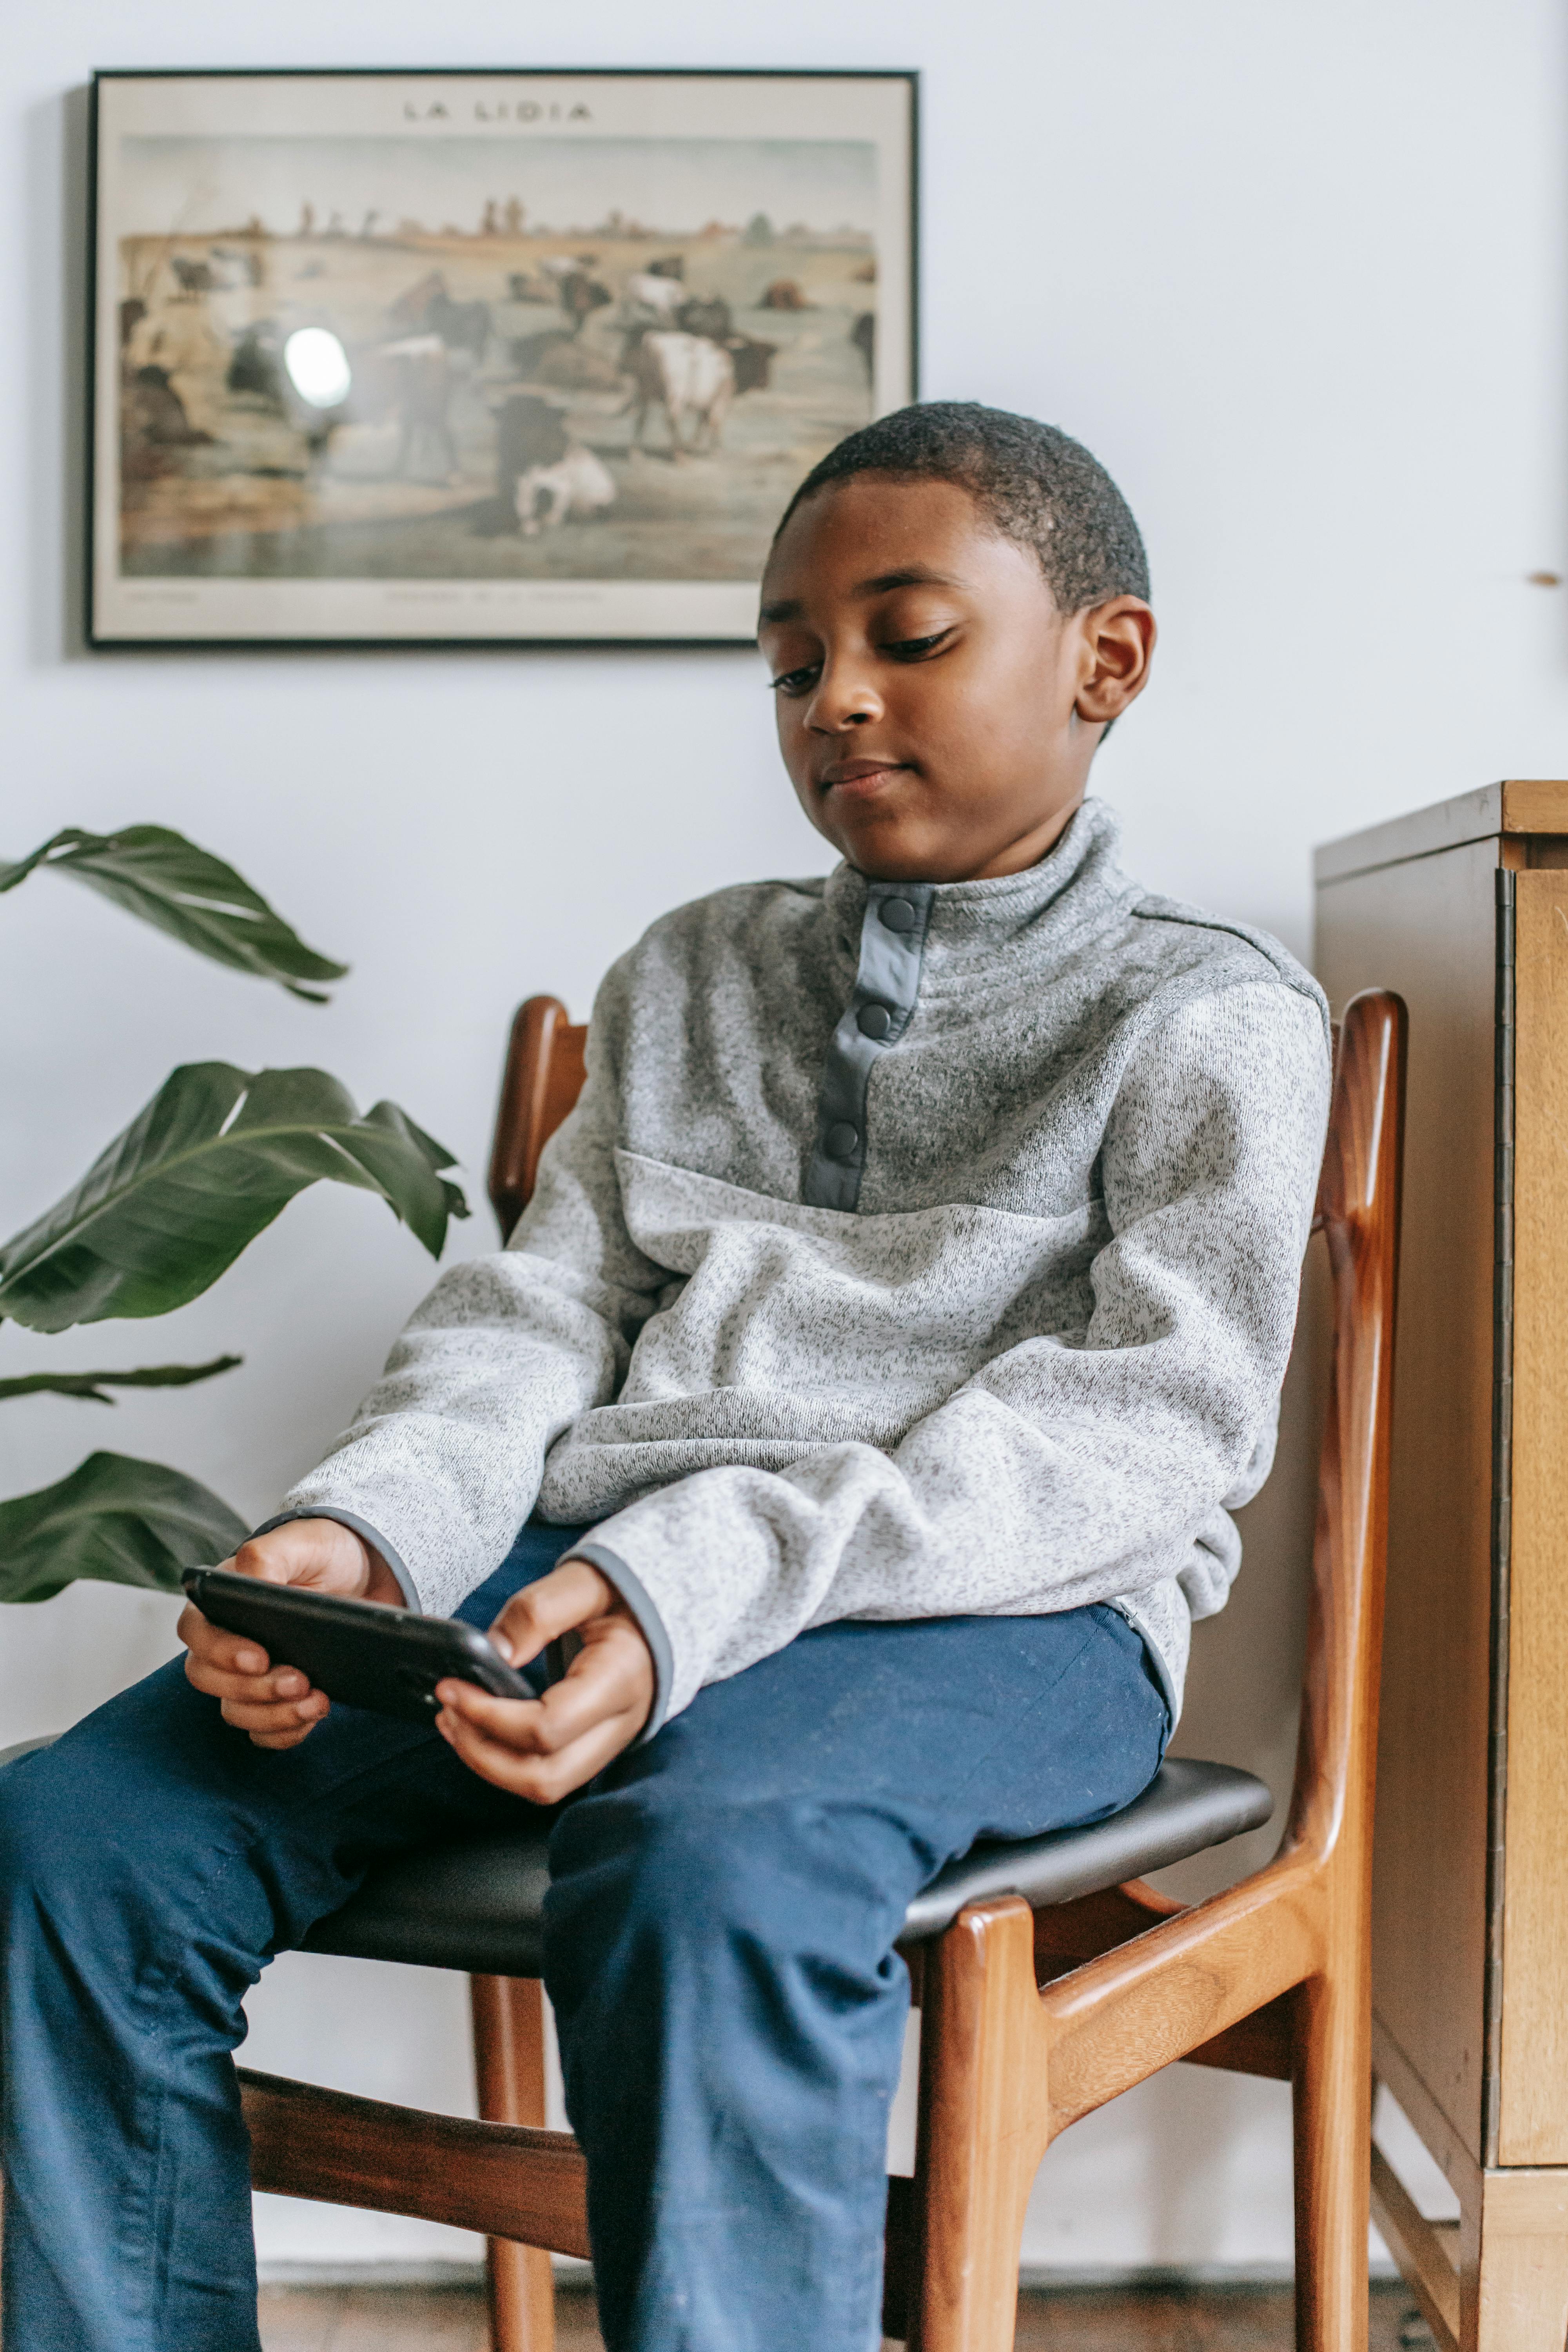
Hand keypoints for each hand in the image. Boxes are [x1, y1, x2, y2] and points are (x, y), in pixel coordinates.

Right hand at [179, 1518, 401, 1748]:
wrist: (369, 1577)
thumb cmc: (326, 1553)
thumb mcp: (305, 1542)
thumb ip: (270, 1554)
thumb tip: (249, 1574)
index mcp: (220, 1602)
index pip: (196, 1633)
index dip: (220, 1651)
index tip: (259, 1658)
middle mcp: (226, 1642)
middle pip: (210, 1680)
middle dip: (254, 1687)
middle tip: (300, 1680)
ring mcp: (248, 1676)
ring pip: (235, 1711)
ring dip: (273, 1714)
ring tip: (317, 1701)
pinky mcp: (275, 1700)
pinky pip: (263, 1732)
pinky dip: (284, 1732)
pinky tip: (313, 1716)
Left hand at [434, 1559, 653, 1803]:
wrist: (664, 1608)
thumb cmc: (623, 1593)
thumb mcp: (585, 1582)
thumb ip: (540, 1610)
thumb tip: (495, 1652)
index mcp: (621, 1679)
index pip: (548, 1727)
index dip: (490, 1716)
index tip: (451, 1688)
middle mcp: (621, 1723)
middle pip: (545, 1776)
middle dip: (482, 1754)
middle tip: (446, 1711)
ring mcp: (611, 1741)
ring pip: (544, 1786)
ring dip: (489, 1765)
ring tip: (453, 1723)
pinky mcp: (595, 1746)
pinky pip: (548, 1772)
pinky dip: (506, 1761)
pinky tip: (477, 1730)